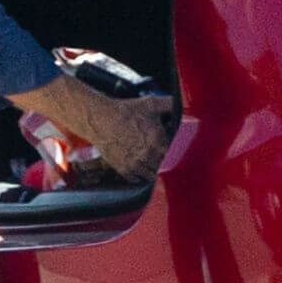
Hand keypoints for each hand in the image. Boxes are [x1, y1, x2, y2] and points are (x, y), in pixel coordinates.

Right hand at [13, 73, 173, 183]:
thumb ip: (170, 104)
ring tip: (148, 163)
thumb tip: (181, 106)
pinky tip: (137, 168)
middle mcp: (149, 154)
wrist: (100, 120)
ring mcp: (136, 163)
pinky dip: (138, 176)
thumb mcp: (151, 103)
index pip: (173, 152)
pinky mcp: (124, 169)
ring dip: (151, 170)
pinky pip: (136, 179)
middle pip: (162, 164)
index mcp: (158, 139)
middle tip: (157, 155)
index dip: (171, 150)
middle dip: (161, 159)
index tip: (167, 147)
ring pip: (151, 174)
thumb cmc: (125, 110)